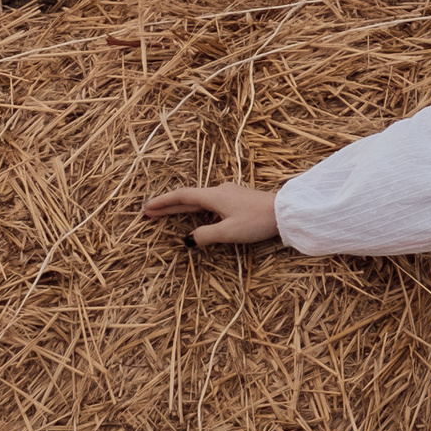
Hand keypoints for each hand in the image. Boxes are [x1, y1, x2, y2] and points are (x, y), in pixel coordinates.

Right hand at [142, 183, 283, 248]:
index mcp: (213, 196)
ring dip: (180, 207)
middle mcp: (218, 191)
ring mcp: (228, 194)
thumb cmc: (257, 221)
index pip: (181, 197)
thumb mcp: (228, 233)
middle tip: (148, 212)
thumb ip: (205, 236)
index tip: (146, 208)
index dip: (163, 202)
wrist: (284, 212)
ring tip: (164, 213)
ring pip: (198, 200)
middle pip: (187, 198)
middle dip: (167, 206)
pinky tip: (193, 215)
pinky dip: (195, 209)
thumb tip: (189, 239)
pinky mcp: (236, 200)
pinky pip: (208, 203)